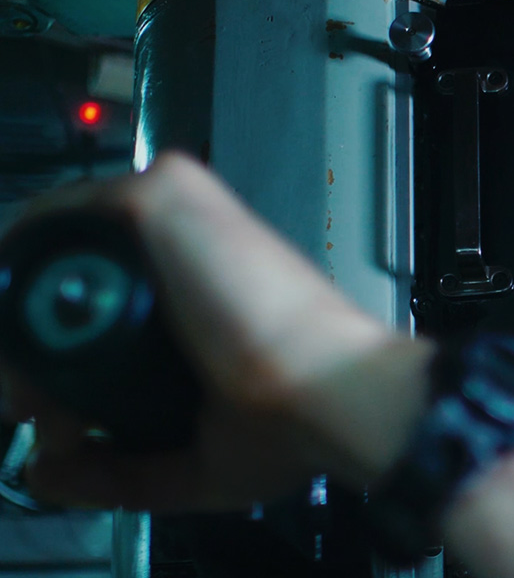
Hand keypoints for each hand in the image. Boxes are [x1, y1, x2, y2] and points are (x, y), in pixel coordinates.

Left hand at [0, 153, 428, 511]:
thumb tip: (46, 471)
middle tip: (30, 408)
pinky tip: (28, 331)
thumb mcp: (193, 462)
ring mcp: (176, 218)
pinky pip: (57, 218)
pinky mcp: (161, 198)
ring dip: (24, 321)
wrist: (327, 393)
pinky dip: (24, 269)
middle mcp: (190, 251)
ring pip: (59, 251)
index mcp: (203, 297)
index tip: (41, 408)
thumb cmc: (296, 420)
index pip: (105, 300)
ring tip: (29, 387)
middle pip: (70, 277)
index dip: (53, 356)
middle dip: (29, 349)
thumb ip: (117, 469)